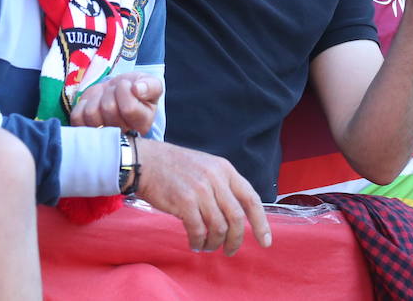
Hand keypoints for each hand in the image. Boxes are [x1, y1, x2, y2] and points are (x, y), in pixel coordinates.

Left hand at [70, 73, 162, 134]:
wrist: (121, 92)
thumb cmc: (137, 89)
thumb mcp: (151, 84)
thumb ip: (150, 86)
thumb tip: (137, 89)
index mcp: (142, 123)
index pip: (129, 108)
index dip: (125, 90)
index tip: (129, 85)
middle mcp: (123, 134)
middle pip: (109, 109)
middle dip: (111, 92)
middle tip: (116, 91)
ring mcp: (102, 135)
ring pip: (91, 114)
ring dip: (97, 98)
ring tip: (106, 97)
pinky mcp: (86, 130)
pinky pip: (77, 118)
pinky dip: (83, 104)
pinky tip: (94, 102)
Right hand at [135, 138, 271, 254]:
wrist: (146, 161)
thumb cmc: (176, 167)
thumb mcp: (207, 166)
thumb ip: (223, 186)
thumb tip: (237, 216)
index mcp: (225, 169)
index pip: (251, 199)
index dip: (261, 223)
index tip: (265, 242)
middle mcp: (215, 178)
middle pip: (236, 218)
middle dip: (235, 240)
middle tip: (230, 251)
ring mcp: (200, 189)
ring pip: (218, 227)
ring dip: (214, 243)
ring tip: (207, 246)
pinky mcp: (184, 201)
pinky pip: (198, 230)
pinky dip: (198, 242)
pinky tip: (194, 244)